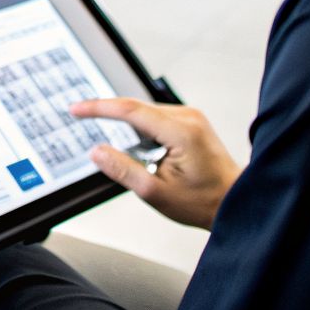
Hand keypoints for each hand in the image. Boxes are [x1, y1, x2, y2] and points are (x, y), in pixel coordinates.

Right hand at [70, 97, 242, 230]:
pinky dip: (143, 131)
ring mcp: (192, 117)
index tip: (76, 109)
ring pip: (146, 114)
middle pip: (137, 109)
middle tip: (88, 127)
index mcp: (181, 131)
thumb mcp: (155, 192)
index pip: (130, 110)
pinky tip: (148, 155)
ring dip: (131, 130)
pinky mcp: (191, 122)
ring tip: (143, 163)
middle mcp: (188, 117)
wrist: (233, 202)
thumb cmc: (202, 202)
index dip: (99, 108)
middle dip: (110, 117)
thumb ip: (122, 169)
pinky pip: (157, 119)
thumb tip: (97, 152)